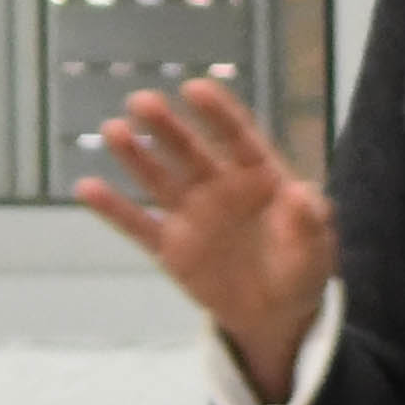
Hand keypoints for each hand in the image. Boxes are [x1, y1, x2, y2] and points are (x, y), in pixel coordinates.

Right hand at [78, 78, 336, 400]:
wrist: (276, 315)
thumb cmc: (301, 269)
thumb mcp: (316, 249)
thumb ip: (309, 221)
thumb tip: (302, 191)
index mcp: (258, 175)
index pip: (237, 138)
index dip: (218, 114)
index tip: (195, 90)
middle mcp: (219, 186)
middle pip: (190, 151)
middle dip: (167, 127)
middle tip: (141, 101)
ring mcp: (191, 215)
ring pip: (159, 179)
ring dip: (136, 155)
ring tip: (113, 130)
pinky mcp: (170, 247)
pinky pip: (139, 225)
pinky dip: (114, 209)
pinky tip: (87, 187)